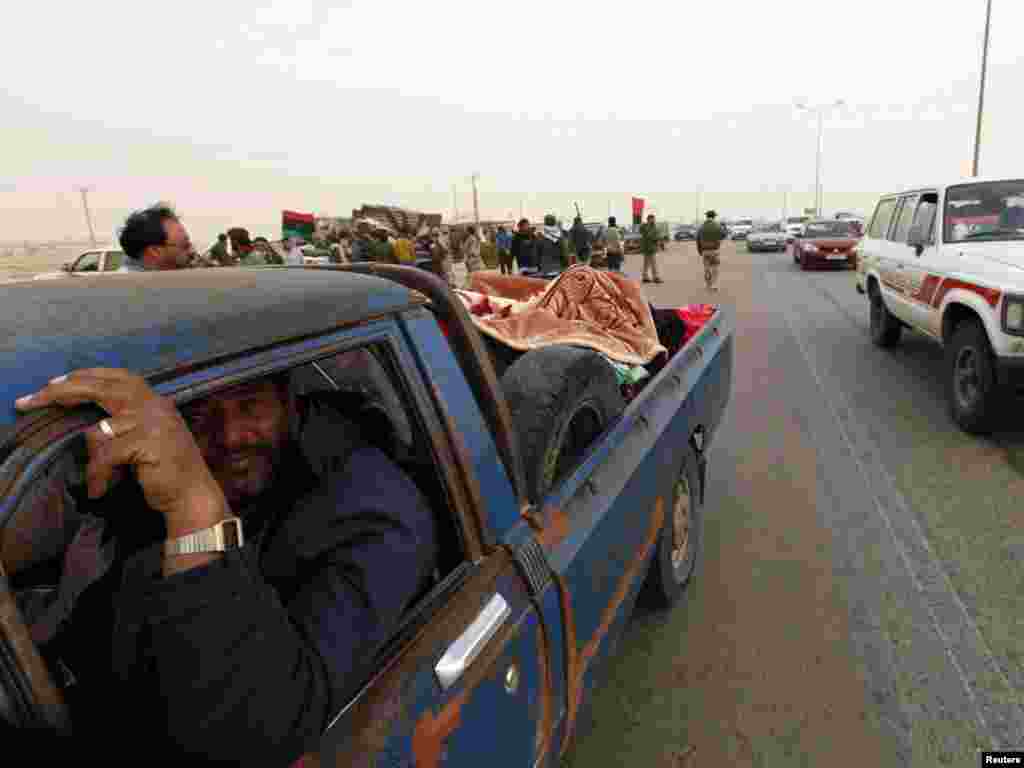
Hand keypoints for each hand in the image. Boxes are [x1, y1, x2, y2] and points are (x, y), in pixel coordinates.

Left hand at [15, 369, 229, 535]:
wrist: (193, 497)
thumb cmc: (166, 472)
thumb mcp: (144, 440)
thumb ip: (124, 424)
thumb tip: (89, 427)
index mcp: (156, 402)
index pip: (118, 377)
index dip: (85, 376)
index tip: (52, 384)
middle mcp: (156, 405)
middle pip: (102, 388)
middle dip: (62, 392)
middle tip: (29, 402)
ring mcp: (154, 422)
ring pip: (98, 431)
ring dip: (93, 462)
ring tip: (98, 482)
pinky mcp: (149, 443)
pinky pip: (106, 454)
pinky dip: (98, 474)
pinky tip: (100, 489)